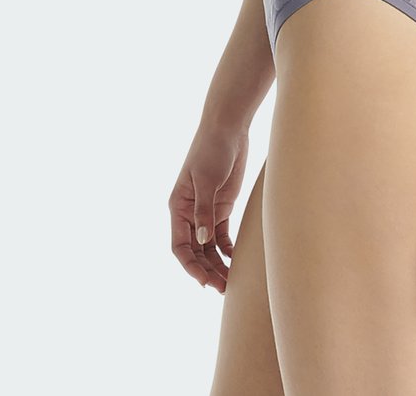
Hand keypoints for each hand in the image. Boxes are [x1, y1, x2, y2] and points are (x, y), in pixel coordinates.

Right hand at [169, 118, 249, 292]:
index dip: (189, 266)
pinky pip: (222, 236)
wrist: (228, 128)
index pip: (180, 246)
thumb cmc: (212, 149)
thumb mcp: (207, 180)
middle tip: (223, 288)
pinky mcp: (222, 206)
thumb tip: (202, 241)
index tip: (203, 281)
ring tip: (230, 283)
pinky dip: (227, 250)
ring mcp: (206, 211)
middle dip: (206, 271)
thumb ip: (205, 210)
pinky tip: (237, 262)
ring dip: (217, 265)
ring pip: (208, 247)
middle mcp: (189, 213)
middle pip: (195, 252)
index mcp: (178, 207)